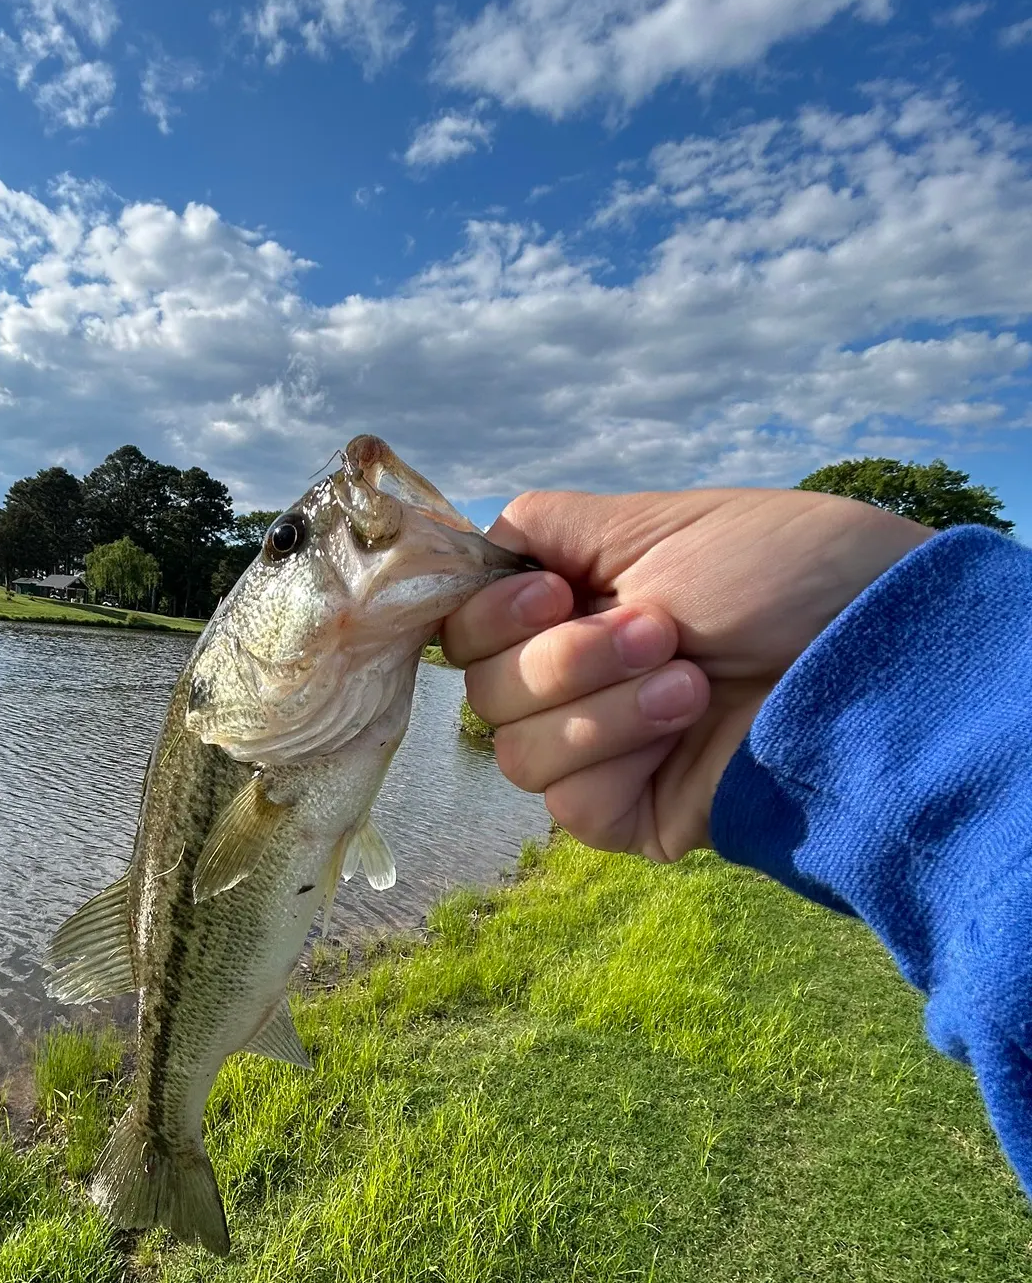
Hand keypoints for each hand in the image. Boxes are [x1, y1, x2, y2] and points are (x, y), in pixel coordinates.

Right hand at [440, 489, 930, 861]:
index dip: (488, 615)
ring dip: (599, 702)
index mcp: (568, 609)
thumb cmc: (778, 571)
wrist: (871, 650)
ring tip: (688, 675)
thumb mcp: (655, 522)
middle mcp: (573, 679)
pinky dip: (617, 749)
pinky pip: (567, 800)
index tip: (552, 591)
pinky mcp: (632, 811)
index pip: (464, 630)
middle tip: (659, 629)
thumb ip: (547, 527)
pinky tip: (687, 717)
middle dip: (563, 655)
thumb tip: (472, 540)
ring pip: (516, 749)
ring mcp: (601, 750)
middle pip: (482, 689)